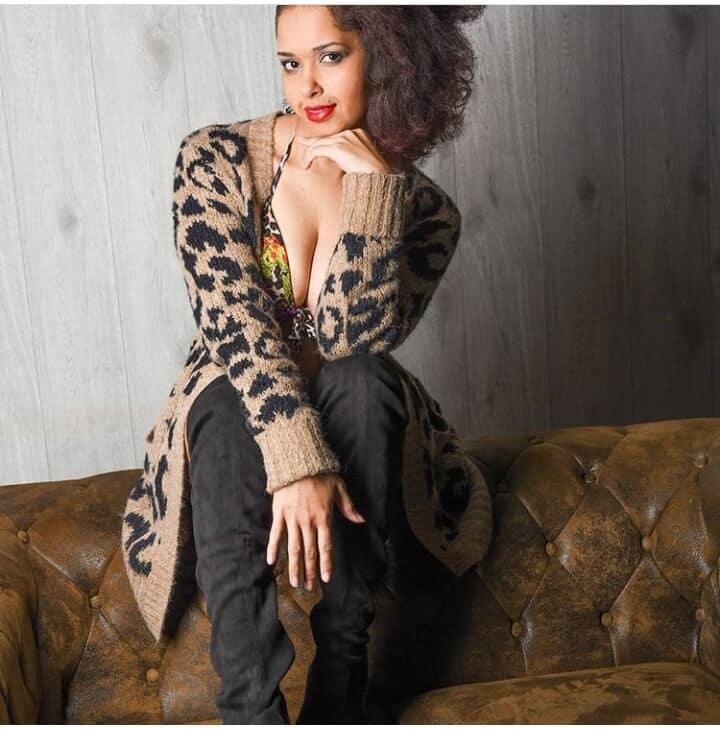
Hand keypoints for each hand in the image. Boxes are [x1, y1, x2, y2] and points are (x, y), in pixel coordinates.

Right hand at [265, 472, 364, 589]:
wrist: (298, 461)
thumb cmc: (321, 473)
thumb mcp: (339, 488)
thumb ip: (348, 507)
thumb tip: (361, 520)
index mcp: (324, 517)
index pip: (326, 546)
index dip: (325, 563)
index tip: (325, 579)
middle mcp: (308, 521)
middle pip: (309, 551)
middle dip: (309, 571)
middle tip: (308, 587)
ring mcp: (292, 518)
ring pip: (294, 547)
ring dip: (294, 566)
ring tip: (294, 582)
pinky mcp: (279, 513)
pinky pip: (276, 533)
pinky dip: (273, 548)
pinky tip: (271, 562)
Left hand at [294, 127, 393, 173]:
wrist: (377, 177)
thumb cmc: (373, 174)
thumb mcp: (361, 160)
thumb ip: (349, 155)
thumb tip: (339, 159)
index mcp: (359, 132)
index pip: (335, 134)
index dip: (323, 141)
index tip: (313, 145)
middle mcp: (351, 132)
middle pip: (326, 136)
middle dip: (312, 144)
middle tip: (302, 146)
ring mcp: (344, 138)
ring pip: (320, 142)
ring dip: (310, 153)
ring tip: (304, 162)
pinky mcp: (338, 147)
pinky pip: (317, 149)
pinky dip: (310, 156)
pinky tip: (307, 164)